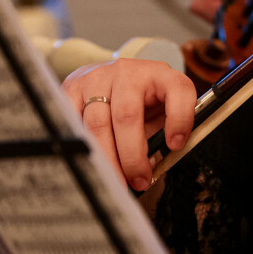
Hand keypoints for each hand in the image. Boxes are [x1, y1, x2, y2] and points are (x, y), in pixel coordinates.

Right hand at [62, 58, 195, 191]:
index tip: (175, 145)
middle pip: (127, 116)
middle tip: (138, 181)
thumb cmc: (142, 102)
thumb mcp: (161, 112)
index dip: (179, 119)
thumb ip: (162, 134)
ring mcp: (98, 78)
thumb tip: (149, 169)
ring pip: (97, 124)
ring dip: (107, 159)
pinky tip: (91, 165)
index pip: (178, 90)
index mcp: (161, 75)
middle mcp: (129, 72)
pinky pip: (73, 123)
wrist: (110, 78)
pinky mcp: (73, 88)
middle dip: (132, 156)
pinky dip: (81, 149)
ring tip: (116, 181)